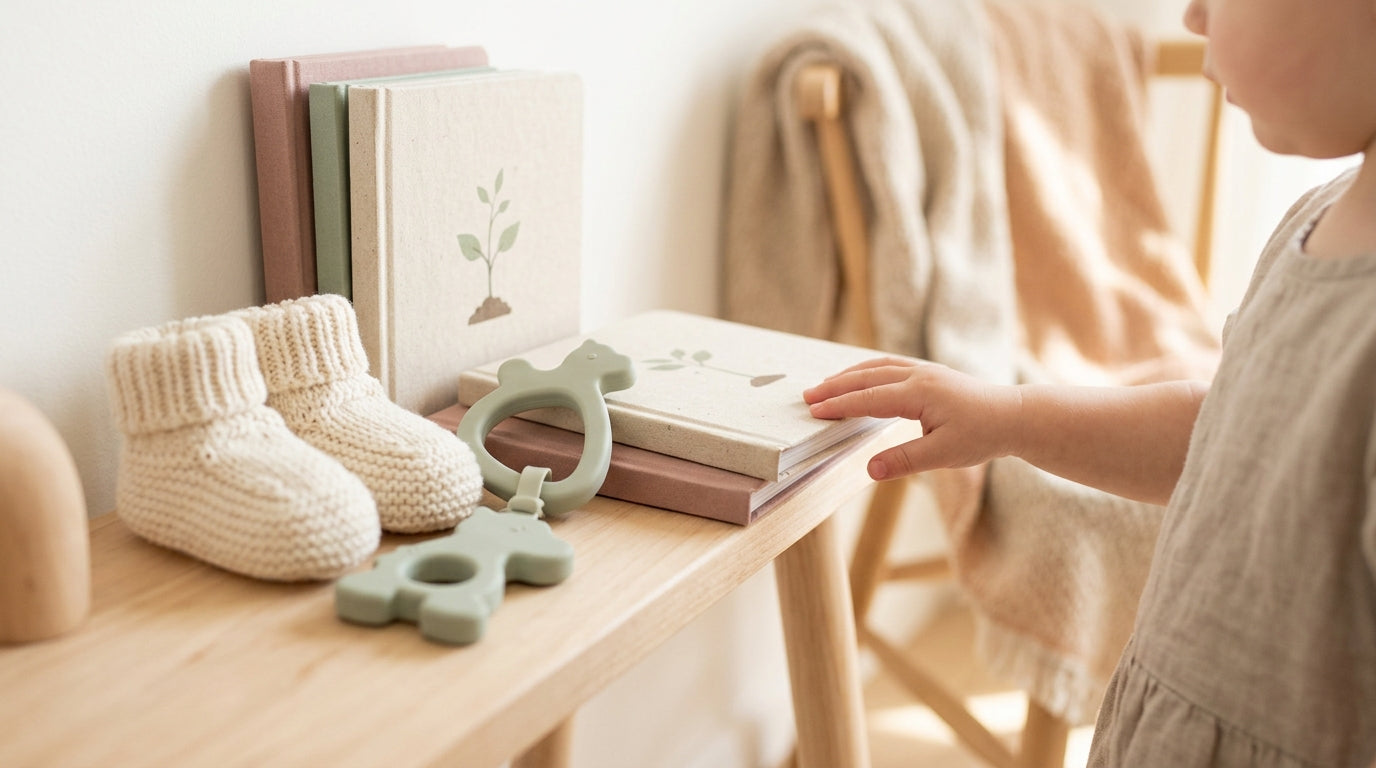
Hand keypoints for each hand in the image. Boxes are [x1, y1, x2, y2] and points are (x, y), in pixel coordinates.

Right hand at [802, 357, 1020, 479]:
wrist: (1013, 416)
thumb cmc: (982, 436)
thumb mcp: (943, 455)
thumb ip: (904, 460)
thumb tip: (869, 469)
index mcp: (920, 393)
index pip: (869, 398)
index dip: (840, 405)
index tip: (814, 410)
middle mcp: (919, 375)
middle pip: (867, 377)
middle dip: (835, 386)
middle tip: (807, 396)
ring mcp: (925, 370)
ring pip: (877, 366)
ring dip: (849, 375)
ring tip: (825, 384)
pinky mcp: (930, 373)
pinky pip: (891, 364)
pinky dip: (868, 369)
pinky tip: (860, 376)